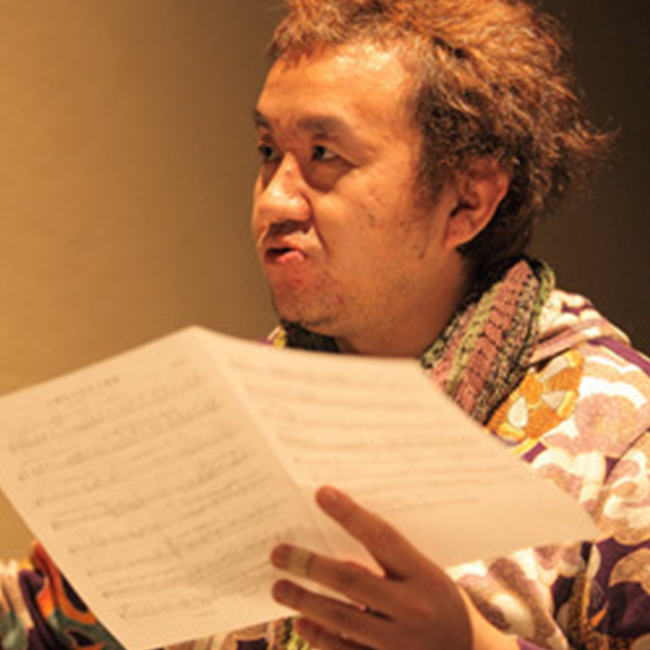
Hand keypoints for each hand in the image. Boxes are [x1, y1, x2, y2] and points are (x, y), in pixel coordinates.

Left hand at [270, 486, 516, 649]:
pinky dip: (320, 637)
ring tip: (279, 587)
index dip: (350, 514)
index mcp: (424, 576)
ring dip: (305, 601)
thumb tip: (339, 548)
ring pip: (342, 618)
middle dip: (310, 565)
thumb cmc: (443, 606)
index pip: (382, 538)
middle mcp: (412, 608)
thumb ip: (391, 564)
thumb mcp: (427, 577)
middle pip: (352, 581)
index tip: (321, 493)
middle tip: (278, 553)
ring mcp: (400, 643)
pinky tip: (301, 623)